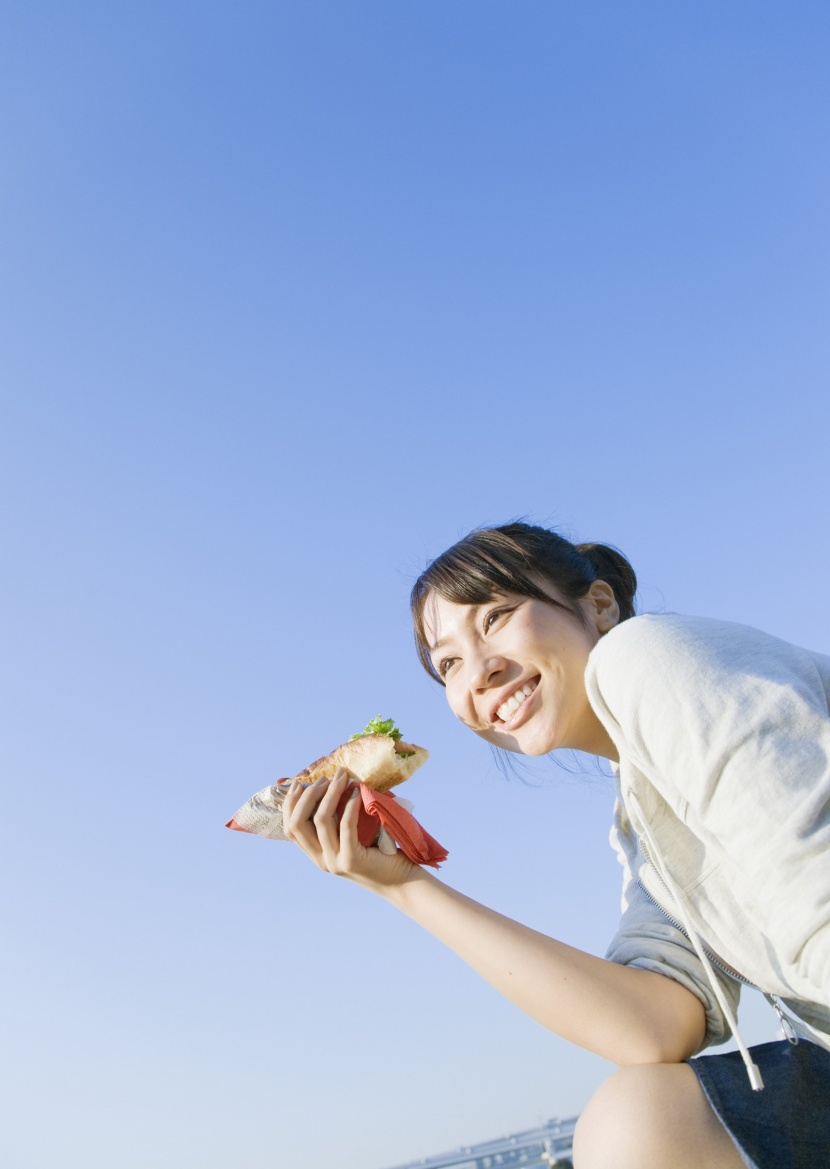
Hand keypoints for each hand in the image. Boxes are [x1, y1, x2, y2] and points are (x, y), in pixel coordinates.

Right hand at [280, 767, 417, 893]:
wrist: (401, 880)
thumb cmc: (379, 853)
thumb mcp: (349, 838)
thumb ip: (335, 823)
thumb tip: (327, 785)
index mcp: (316, 854)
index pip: (290, 828)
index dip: (290, 803)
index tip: (300, 783)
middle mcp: (321, 860)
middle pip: (298, 823)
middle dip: (308, 795)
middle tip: (325, 778)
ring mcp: (335, 862)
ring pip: (321, 820)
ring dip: (330, 794)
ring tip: (342, 779)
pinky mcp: (352, 860)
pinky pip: (346, 825)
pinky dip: (349, 805)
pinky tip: (357, 793)